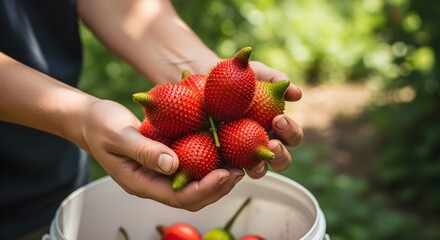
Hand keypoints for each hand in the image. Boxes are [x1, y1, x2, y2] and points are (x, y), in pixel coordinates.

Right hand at [79, 99, 243, 210]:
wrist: (89, 119)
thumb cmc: (99, 125)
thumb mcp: (118, 135)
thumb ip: (144, 150)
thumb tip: (173, 164)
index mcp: (141, 182)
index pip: (178, 196)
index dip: (204, 189)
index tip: (224, 173)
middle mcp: (153, 182)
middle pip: (191, 197)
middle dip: (217, 187)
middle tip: (239, 171)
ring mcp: (159, 172)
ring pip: (193, 184)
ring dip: (217, 177)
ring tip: (237, 164)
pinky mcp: (165, 159)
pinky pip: (190, 166)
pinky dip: (208, 162)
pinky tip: (222, 149)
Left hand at [195, 57, 303, 178]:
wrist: (199, 78)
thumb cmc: (232, 75)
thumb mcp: (253, 71)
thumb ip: (274, 78)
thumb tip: (297, 94)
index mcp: (275, 127)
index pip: (292, 136)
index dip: (290, 132)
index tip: (278, 119)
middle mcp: (262, 143)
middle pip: (282, 159)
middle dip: (281, 155)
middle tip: (271, 144)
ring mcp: (242, 154)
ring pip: (259, 170)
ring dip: (260, 169)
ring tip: (254, 163)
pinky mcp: (222, 159)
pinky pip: (229, 170)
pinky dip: (231, 171)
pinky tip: (227, 165)